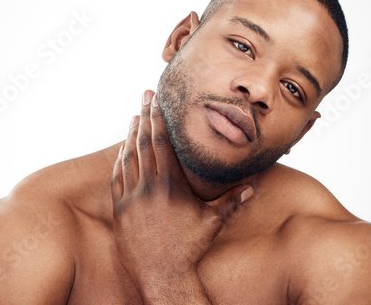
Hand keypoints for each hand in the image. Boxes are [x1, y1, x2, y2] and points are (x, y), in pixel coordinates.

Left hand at [111, 90, 252, 300]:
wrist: (160, 274)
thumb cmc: (188, 248)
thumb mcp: (212, 222)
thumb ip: (232, 201)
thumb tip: (253, 185)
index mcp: (170, 184)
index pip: (162, 142)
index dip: (158, 119)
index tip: (156, 101)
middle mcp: (148, 186)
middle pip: (144, 143)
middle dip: (144, 116)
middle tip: (144, 97)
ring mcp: (131, 197)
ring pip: (128, 157)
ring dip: (130, 135)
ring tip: (133, 117)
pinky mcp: (120, 209)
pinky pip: (117, 178)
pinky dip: (119, 160)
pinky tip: (122, 151)